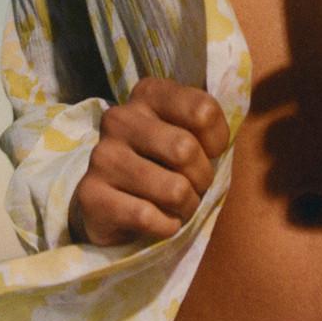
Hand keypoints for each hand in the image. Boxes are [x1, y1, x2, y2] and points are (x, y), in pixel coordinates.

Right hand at [69, 77, 229, 245]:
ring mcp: (102, 155)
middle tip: (195, 187)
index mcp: (148, 94)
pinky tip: (160, 221)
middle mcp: (120, 118)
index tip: (210, 153)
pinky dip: (165, 226)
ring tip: (179, 206)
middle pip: (186, 149)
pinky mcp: (90, 194)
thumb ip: (207, 126)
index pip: (202, 109)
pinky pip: (147, 216)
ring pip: (172, 188)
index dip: (217, 140)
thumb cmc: (163, 163)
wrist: (112, 204)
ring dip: (186, 206)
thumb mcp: (187, 133)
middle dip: (202, 178)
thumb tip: (231, 136)